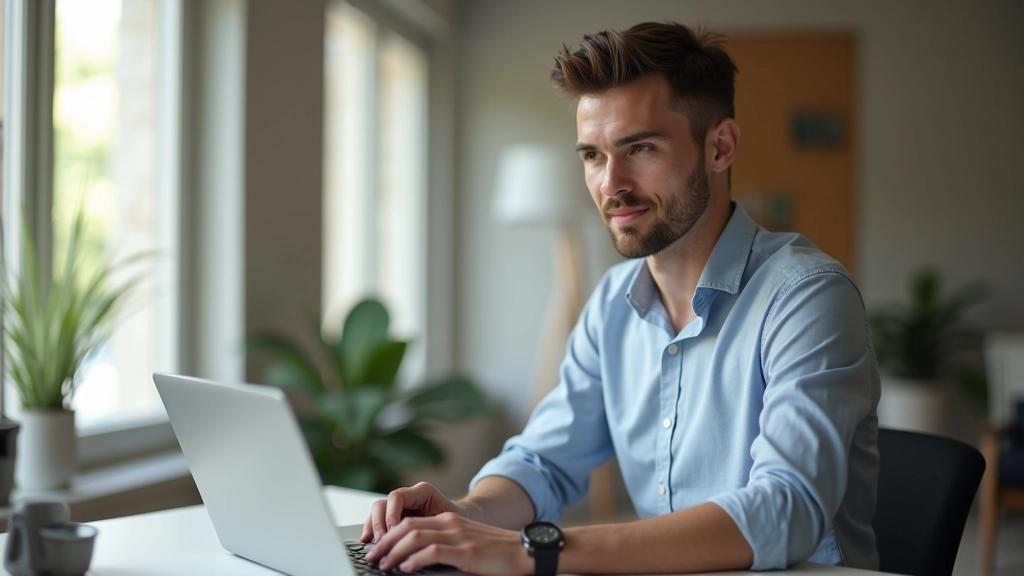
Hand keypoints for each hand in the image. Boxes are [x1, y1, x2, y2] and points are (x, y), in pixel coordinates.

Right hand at [361, 482, 468, 542]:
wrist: (463, 523)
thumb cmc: (459, 522)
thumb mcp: (448, 522)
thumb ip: (432, 527)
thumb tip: (416, 539)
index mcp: (423, 491)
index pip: (398, 497)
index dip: (391, 514)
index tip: (394, 531)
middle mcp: (409, 496)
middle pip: (383, 503)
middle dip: (379, 522)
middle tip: (382, 540)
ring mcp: (401, 506)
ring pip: (378, 510)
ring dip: (373, 526)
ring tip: (375, 544)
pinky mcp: (396, 516)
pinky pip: (380, 520)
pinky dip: (372, 529)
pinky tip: (368, 540)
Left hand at [366, 512, 531, 575]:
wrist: (524, 552)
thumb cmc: (496, 553)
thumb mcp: (466, 543)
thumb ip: (444, 546)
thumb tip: (415, 560)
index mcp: (449, 520)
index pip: (410, 522)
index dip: (390, 534)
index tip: (379, 549)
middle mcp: (450, 524)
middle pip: (407, 526)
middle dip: (386, 543)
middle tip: (374, 557)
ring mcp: (458, 537)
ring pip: (415, 537)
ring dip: (394, 552)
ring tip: (384, 565)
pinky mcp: (466, 552)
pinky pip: (432, 552)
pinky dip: (414, 560)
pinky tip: (406, 569)